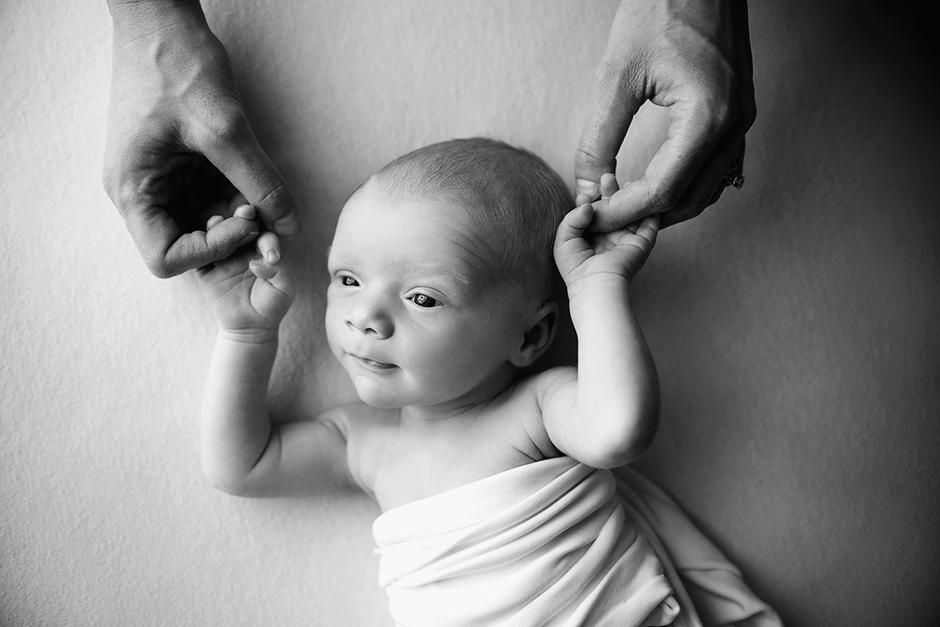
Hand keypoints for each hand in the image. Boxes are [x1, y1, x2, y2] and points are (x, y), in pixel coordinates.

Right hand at [103, 0, 300, 277]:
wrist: (162, 21)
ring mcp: (164, 182)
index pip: (165, 258)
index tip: (245, 223)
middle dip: (232, 246)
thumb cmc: (175, 64)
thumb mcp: (224, 128)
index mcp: (134, 189)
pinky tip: (260, 192)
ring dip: (242, 227)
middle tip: (271, 231)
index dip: (211, 251)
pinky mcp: (185, 170)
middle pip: (188, 249)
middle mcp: (144, 193)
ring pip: (206, 227)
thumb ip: (260, 181)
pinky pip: (214, 202)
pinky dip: (240, 204)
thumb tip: (289, 225)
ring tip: (269, 209)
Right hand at [195, 203, 294, 334]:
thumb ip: (279, 271)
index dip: (266, 236)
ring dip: (217, 225)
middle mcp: (241, 247)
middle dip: (242, 217)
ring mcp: (222, 256)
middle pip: (239, 226)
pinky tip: (200, 240)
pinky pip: (199, 256)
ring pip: (217, 235)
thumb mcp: (284, 288)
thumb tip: (260, 260)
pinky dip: (197, 247)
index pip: (264, 233)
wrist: (249, 327)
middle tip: (245, 212)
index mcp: (262, 248)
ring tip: (217, 222)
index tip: (268, 251)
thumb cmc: (271, 305)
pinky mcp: (205, 269)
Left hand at [555, 174, 658, 291]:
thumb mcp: (564, 239)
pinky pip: (650, 222)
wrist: (595, 285)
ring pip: (631, 211)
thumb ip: (572, 218)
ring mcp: (627, 238)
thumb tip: (587, 203)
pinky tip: (641, 191)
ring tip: (624, 180)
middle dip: (610, 191)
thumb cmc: (576, 268)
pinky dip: (649, 207)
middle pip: (614, 207)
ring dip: (629, 194)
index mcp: (592, 236)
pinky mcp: (642, 242)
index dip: (591, 199)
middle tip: (606, 177)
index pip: (595, 211)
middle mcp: (611, 236)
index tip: (585, 194)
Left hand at [575, 0, 755, 229]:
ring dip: (668, 206)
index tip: (594, 214)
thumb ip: (599, 136)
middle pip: (689, 199)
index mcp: (707, 117)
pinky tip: (658, 184)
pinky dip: (689, 186)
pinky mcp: (739, 113)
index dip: (624, 210)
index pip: (664, 189)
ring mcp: (742, 120)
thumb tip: (586, 185)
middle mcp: (733, 125)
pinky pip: (720, 168)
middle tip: (606, 214)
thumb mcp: (617, 75)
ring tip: (626, 203)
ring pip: (709, 190)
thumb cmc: (660, 11)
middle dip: (644, 215)